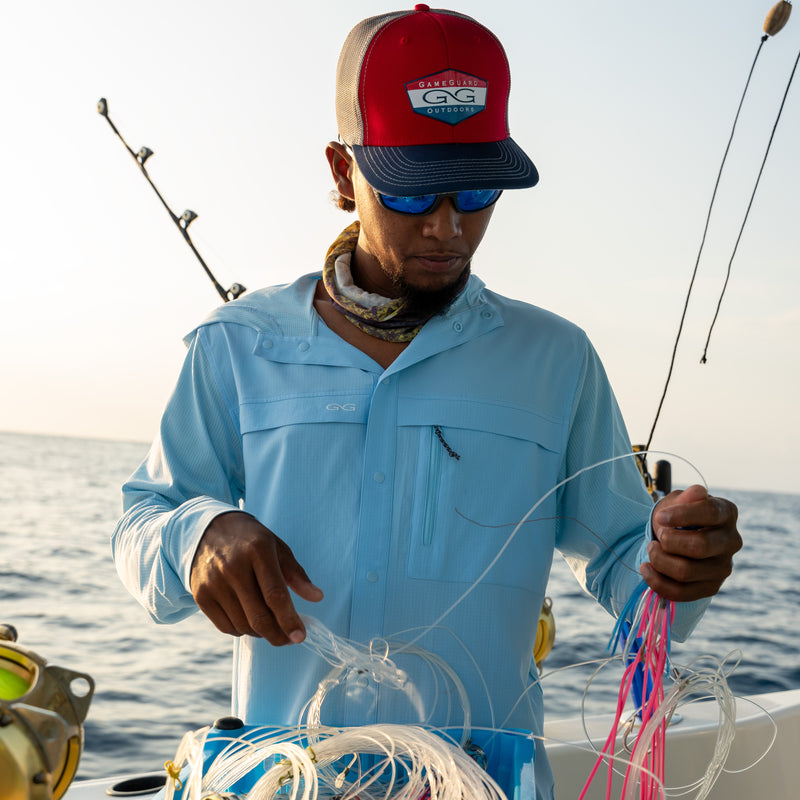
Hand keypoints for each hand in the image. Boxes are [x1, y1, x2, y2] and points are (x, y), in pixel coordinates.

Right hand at [189, 511, 322, 644]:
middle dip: (278, 635)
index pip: (275, 595)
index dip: (289, 620)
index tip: (300, 636)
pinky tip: (249, 620)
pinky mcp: (200, 595)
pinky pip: (225, 627)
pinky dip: (242, 630)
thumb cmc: (250, 541)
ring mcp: (213, 583)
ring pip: (243, 625)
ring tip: (271, 625)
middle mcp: (233, 567)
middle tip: (289, 640)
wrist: (209, 530)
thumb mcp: (277, 548)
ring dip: (261, 633)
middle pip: (258, 616)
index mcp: (257, 551)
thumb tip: (317, 597)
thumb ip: (296, 574)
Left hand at [639, 484, 741, 601]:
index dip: (682, 515)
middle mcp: (731, 541)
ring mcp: (723, 567)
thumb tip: (697, 492)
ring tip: (651, 549)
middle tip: (658, 535)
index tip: (660, 517)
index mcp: (727, 512)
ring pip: (686, 571)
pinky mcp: (711, 587)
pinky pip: (681, 592)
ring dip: (659, 560)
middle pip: (700, 546)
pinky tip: (645, 568)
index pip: (710, 512)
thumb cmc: (677, 516)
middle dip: (668, 541)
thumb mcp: (677, 501)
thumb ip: (685, 498)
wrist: (675, 538)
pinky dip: (657, 581)